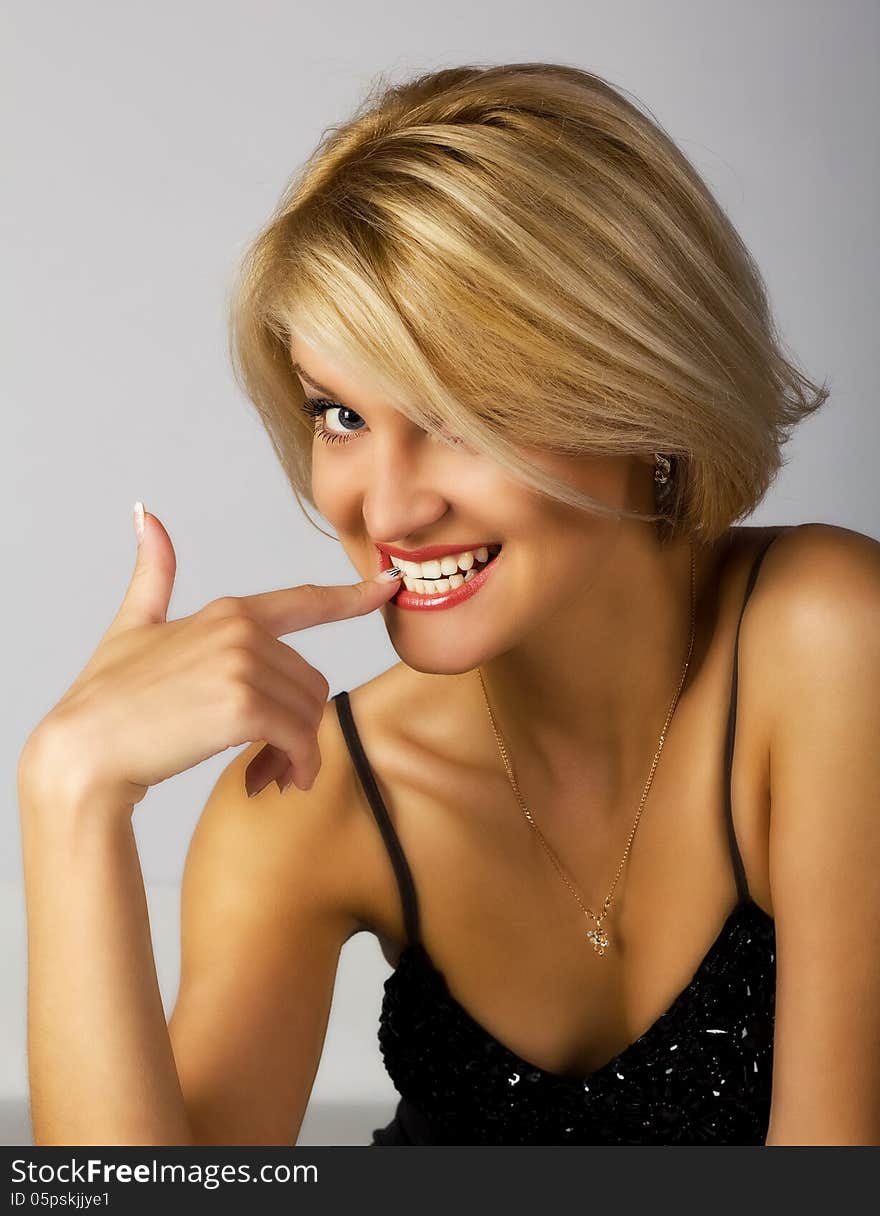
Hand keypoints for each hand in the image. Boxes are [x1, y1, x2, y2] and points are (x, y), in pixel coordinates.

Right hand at [20, 507, 401, 812]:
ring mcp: (243, 666)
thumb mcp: (133, 624)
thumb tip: (147, 514)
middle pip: (312, 683)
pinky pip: (298, 739)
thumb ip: (153, 574)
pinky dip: (295, 767)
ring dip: (295, 753)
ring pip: (309, 713)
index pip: (304, 601)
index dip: (351, 596)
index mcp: (229, 613)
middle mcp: (242, 632)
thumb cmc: (108, 694)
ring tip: (266, 774)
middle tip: (272, 761)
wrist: (85, 750)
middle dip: (298, 726)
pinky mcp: (243, 707)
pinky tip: (270, 782)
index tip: (388, 586)